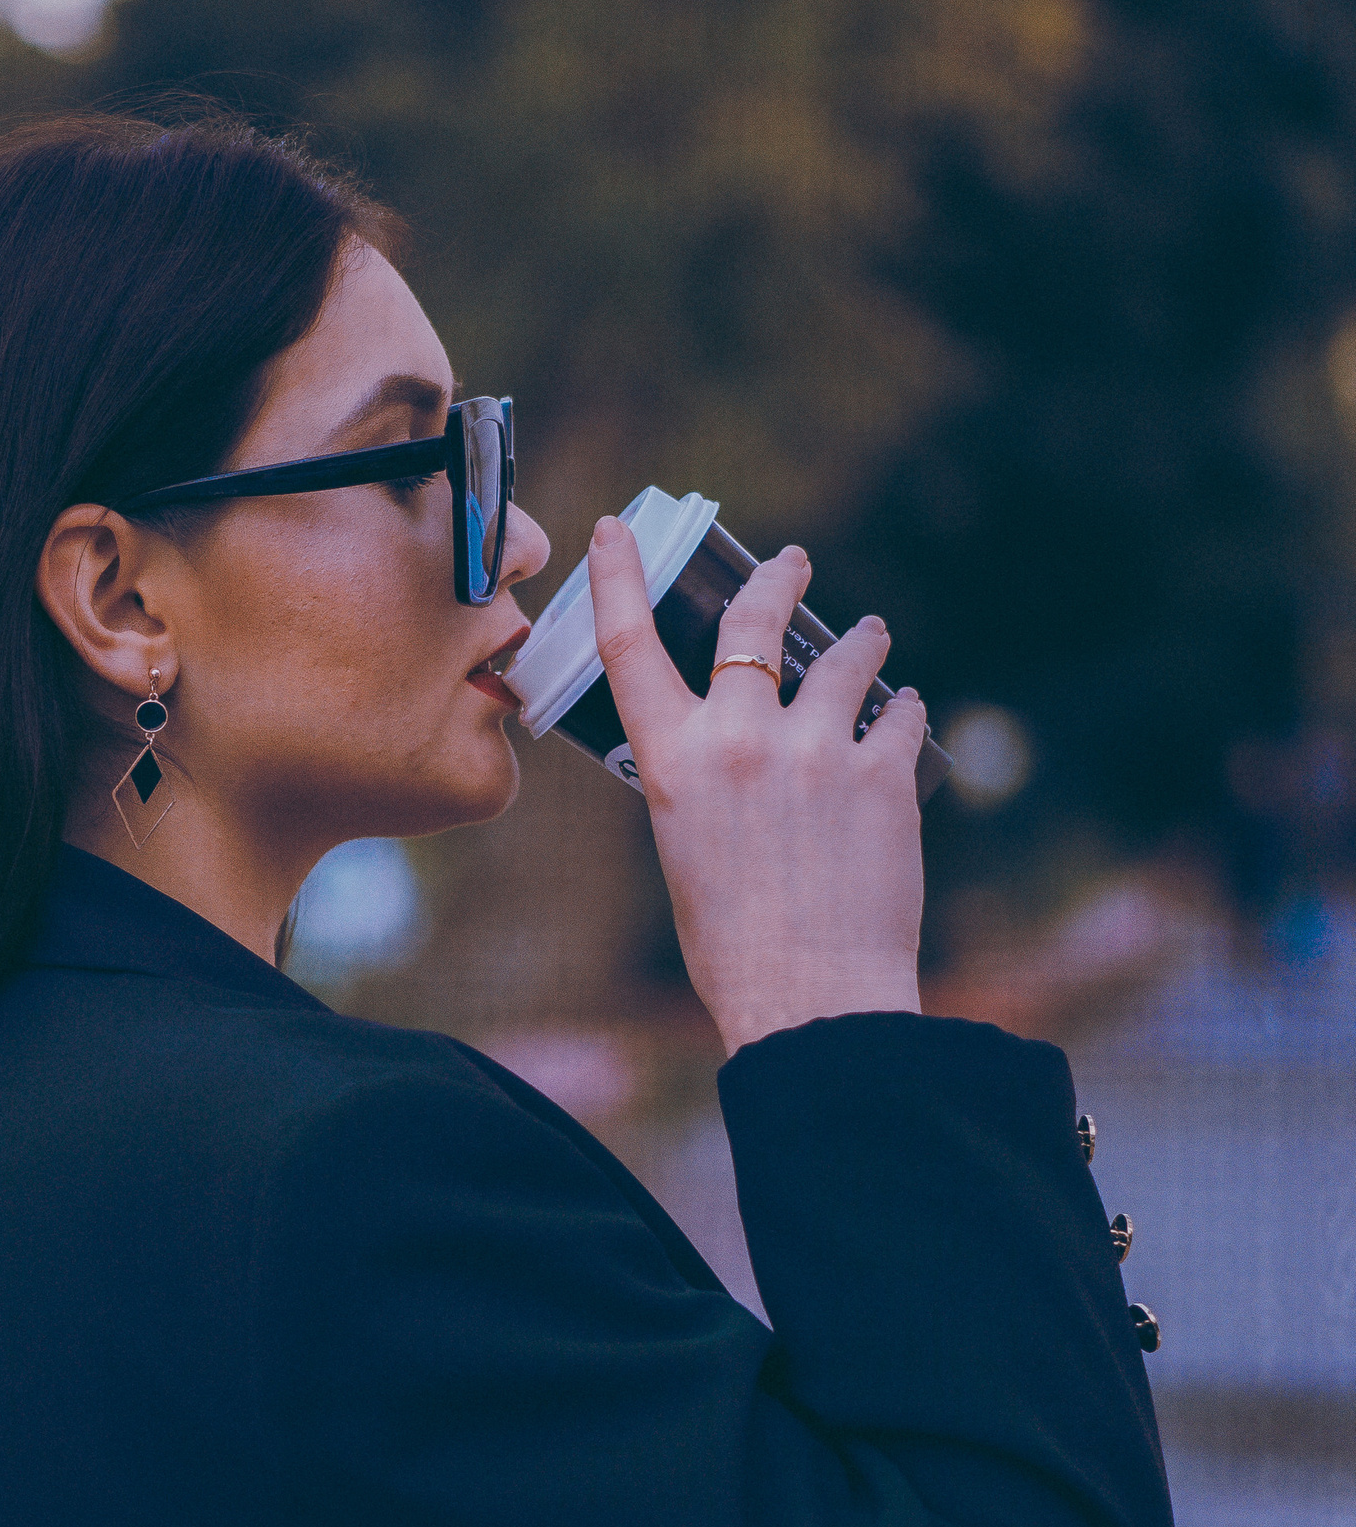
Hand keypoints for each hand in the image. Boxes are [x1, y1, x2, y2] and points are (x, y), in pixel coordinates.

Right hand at [588, 517, 926, 1056]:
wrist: (810, 996)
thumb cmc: (733, 945)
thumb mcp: (686, 849)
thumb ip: (703, 782)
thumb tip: (737, 747)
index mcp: (673, 764)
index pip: (629, 649)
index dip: (617, 580)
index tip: (616, 530)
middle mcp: (740, 741)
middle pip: (752, 622)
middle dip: (777, 580)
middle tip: (795, 562)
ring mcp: (817, 749)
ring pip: (845, 658)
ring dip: (860, 640)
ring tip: (872, 635)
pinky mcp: (883, 773)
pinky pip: (901, 717)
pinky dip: (905, 710)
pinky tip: (909, 711)